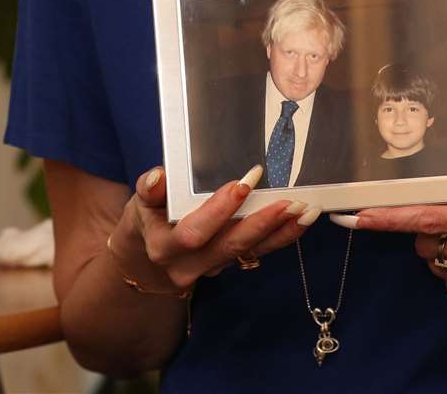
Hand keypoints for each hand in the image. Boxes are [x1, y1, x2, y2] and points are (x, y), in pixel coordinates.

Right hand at [112, 164, 320, 292]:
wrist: (148, 255)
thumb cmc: (147, 219)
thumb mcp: (140, 202)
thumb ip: (149, 190)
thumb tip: (157, 177)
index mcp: (164, 248)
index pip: (194, 232)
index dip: (219, 210)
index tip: (244, 183)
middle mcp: (189, 266)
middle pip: (230, 246)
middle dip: (262, 223)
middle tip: (290, 202)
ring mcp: (213, 268)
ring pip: (250, 252)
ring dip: (281, 232)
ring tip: (306, 211)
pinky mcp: (229, 265)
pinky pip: (258, 252)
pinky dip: (282, 237)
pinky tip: (302, 221)